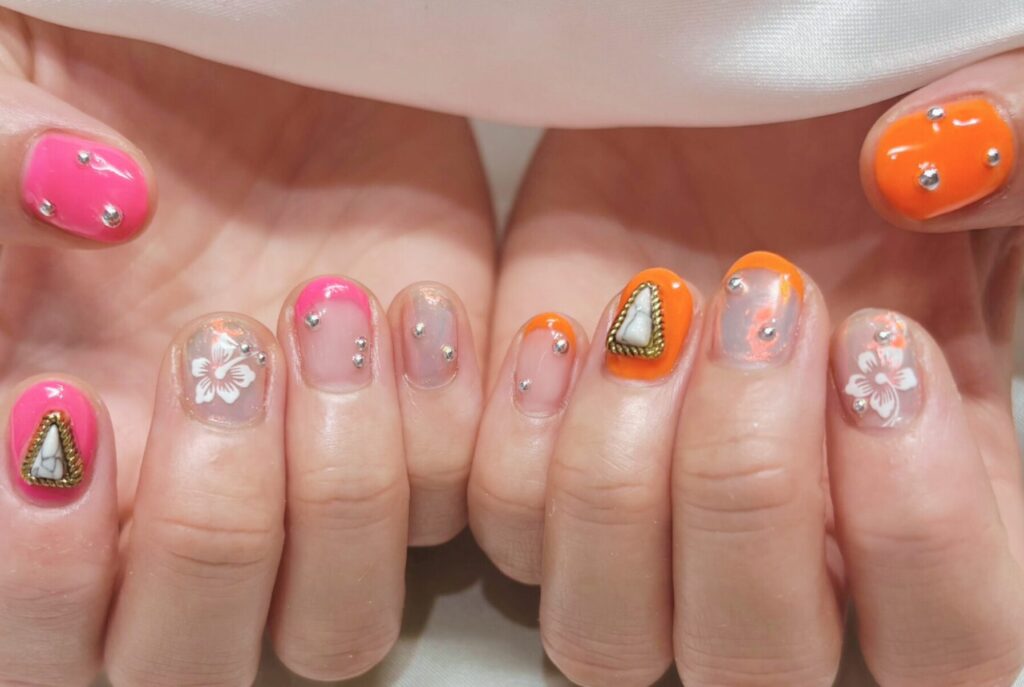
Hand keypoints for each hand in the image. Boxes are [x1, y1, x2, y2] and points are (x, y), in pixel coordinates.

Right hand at [0, 14, 492, 684]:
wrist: (264, 56)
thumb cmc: (122, 92)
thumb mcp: (18, 117)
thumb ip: (0, 195)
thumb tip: (77, 198)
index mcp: (61, 470)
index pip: (42, 631)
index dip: (45, 572)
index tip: (68, 405)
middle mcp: (181, 505)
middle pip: (186, 665)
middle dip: (211, 529)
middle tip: (218, 351)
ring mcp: (310, 481)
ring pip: (338, 622)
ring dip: (339, 488)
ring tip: (325, 312)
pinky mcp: (423, 428)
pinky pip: (456, 504)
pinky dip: (443, 423)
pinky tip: (413, 305)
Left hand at [469, 52, 1023, 685]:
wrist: (698, 116)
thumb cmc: (835, 135)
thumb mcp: (969, 121)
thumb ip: (1014, 156)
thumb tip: (943, 177)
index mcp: (912, 492)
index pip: (948, 647)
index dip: (915, 535)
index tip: (878, 348)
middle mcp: (774, 539)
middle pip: (752, 663)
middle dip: (749, 491)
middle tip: (761, 313)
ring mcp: (641, 517)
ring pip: (605, 636)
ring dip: (620, 481)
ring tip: (652, 315)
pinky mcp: (535, 462)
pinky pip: (502, 527)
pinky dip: (520, 438)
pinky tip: (558, 327)